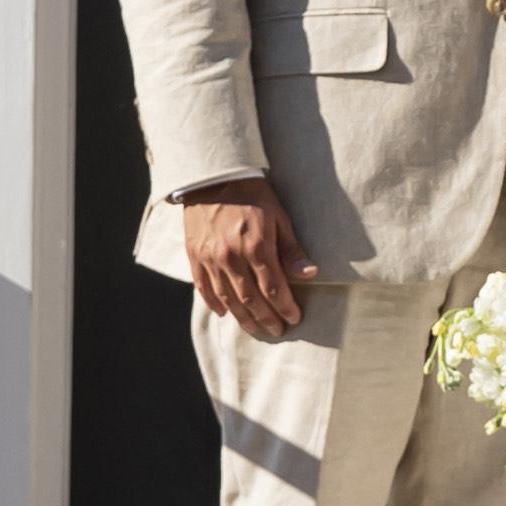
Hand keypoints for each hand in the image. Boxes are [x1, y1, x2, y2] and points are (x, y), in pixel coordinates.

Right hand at [183, 187, 315, 338]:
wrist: (213, 175)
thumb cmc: (252, 193)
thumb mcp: (278, 216)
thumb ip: (291, 249)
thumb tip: (310, 274)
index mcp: (256, 247)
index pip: (274, 289)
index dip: (285, 307)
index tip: (294, 318)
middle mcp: (232, 257)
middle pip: (251, 300)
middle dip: (267, 319)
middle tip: (277, 330)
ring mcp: (210, 259)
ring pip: (228, 300)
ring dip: (243, 318)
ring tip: (256, 329)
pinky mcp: (194, 256)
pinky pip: (204, 288)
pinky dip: (215, 304)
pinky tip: (225, 314)